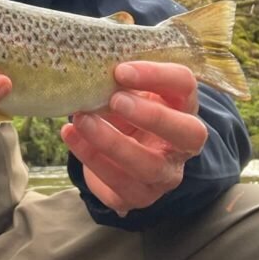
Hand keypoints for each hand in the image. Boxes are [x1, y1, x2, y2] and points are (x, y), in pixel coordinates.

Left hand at [61, 61, 207, 215]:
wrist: (116, 151)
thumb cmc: (125, 107)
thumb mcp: (127, 89)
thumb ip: (118, 78)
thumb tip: (90, 63)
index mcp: (183, 106)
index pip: (185, 85)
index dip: (157, 76)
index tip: (121, 70)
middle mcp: (182, 144)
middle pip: (187, 133)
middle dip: (152, 116)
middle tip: (115, 100)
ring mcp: (164, 175)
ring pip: (148, 166)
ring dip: (112, 142)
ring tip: (80, 119)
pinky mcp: (139, 196)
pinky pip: (118, 185)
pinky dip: (91, 159)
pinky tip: (70, 135)